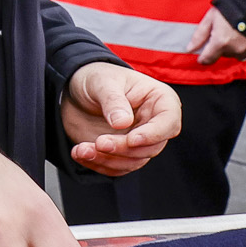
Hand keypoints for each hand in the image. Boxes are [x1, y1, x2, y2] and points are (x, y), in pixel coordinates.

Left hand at [61, 63, 180, 175]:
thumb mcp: (102, 82)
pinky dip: (98, 164)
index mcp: (160, 100)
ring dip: (108, 160)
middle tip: (99, 142)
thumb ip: (113, 101)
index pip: (169, 121)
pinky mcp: (122, 154)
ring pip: (134, 161)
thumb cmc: (97, 78)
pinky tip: (80, 153)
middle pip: (150, 147)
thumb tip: (123, 123)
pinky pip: (117, 168)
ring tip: (82, 149)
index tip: (131, 139)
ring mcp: (138, 141)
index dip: (154, 134)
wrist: (76, 92)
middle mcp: (153, 124)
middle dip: (123, 149)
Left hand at [187, 6, 245, 65]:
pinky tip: (245, 35)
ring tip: (235, 32)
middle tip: (223, 32)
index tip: (203, 55)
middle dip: (220, 46)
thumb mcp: (211, 17)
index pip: (207, 59)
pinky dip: (245, 47)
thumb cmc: (233, 6)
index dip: (203, 57)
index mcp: (220, 42)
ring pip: (235, 54)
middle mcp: (234, 49)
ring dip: (233, 47)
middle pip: (222, 54)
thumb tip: (190, 48)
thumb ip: (199, 35)